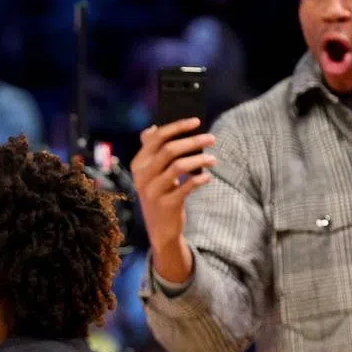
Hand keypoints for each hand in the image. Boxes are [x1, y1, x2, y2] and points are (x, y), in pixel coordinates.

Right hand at [130, 118, 216, 254]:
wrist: (159, 230)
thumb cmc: (159, 195)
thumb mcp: (150, 174)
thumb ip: (150, 152)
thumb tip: (150, 128)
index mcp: (138, 164)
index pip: (156, 138)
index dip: (177, 126)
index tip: (196, 121)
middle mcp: (142, 176)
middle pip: (169, 150)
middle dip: (193, 141)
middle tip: (212, 138)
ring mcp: (153, 191)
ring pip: (179, 166)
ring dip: (200, 159)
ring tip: (213, 159)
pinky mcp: (166, 205)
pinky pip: (186, 187)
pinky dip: (199, 179)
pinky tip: (207, 177)